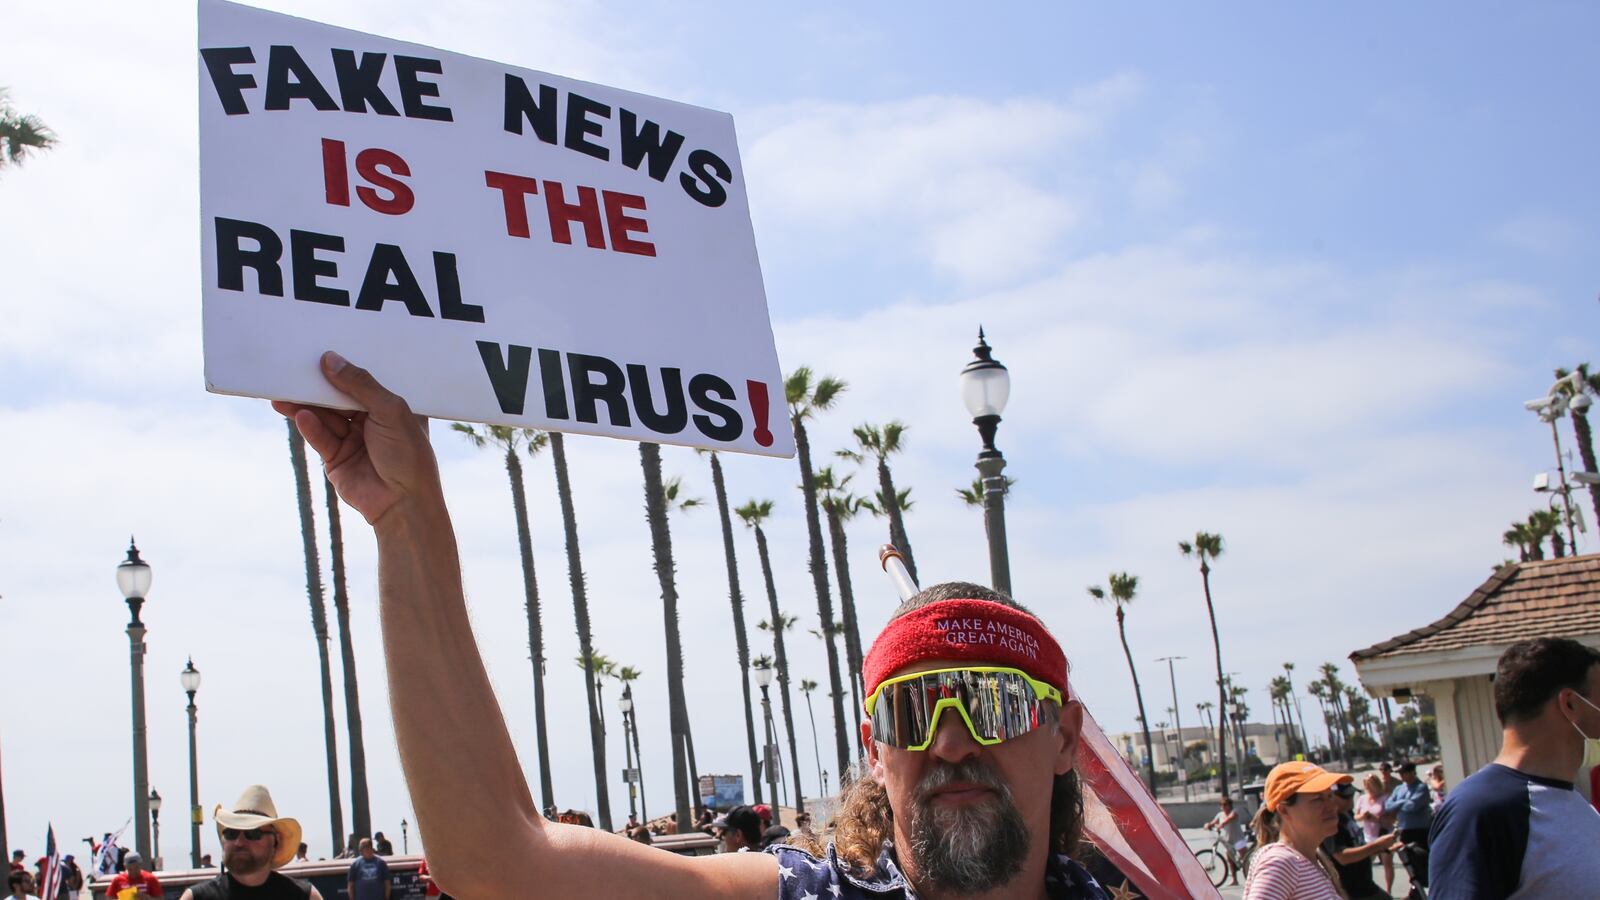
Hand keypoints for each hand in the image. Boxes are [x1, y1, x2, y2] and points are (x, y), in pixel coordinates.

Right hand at [272, 352, 440, 524]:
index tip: (321, 352)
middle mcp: (372, 421)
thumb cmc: (408, 455)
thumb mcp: (390, 411)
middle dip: (317, 386)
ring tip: (285, 393)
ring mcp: (353, 440)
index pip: (363, 382)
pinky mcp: (337, 458)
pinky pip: (320, 437)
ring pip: (324, 417)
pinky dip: (310, 427)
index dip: (343, 369)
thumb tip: (331, 360)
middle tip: (294, 370)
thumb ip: (360, 385)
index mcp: (391, 407)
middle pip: (338, 398)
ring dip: (305, 406)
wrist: (403, 503)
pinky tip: (301, 415)